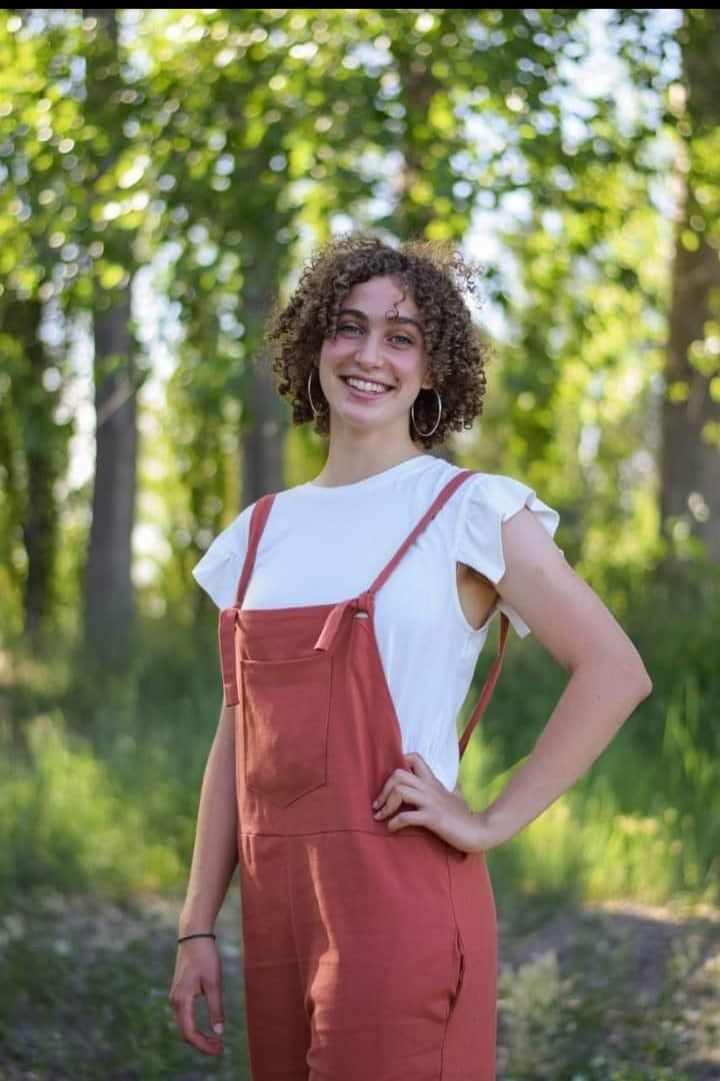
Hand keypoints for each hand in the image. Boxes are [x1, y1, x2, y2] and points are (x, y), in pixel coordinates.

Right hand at [168, 937, 224, 1055]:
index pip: (190, 1033)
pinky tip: (206, 1028)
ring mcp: (174, 997)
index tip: (219, 1049)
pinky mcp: (178, 993)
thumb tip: (219, 1032)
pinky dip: (194, 1027)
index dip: (203, 1045)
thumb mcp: (214, 982)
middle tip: (220, 1049)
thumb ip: (216, 1008)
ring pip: (183, 1026)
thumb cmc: (205, 957)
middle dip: (201, 1044)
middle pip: (184, 1033)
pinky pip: (183, 1017)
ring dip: (198, 1036)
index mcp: (182, 1000)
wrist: (194, 935)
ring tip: (216, 1042)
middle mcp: (174, 1001)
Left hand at [372, 752, 493, 853]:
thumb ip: (455, 791)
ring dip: (386, 805)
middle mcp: (430, 789)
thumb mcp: (460, 799)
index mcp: (433, 782)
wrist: (481, 832)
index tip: (388, 784)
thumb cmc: (467, 818)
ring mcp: (431, 802)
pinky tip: (392, 828)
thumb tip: (457, 787)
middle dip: (383, 789)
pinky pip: (407, 816)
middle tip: (377, 806)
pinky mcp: (433, 818)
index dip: (397, 765)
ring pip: (400, 791)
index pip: (414, 758)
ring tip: (381, 817)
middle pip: (398, 774)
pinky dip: (395, 822)